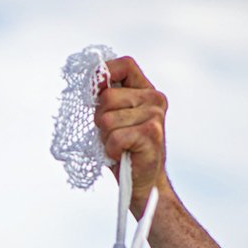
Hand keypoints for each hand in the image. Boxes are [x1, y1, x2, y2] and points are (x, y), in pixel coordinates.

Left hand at [95, 57, 169, 216]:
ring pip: (107, 119)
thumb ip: (106, 99)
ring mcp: (155, 115)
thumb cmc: (124, 149)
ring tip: (118, 146)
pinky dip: (112, 149)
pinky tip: (121, 154)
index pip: (124, 65)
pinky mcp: (151, 134)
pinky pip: (115, 137)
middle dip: (100, 119)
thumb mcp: (113, 119)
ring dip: (105, 138)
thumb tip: (92, 82)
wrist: (142, 182)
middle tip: (111, 134)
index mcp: (146, 90)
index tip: (95, 90)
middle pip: (107, 96)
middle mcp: (154, 99)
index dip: (104, 73)